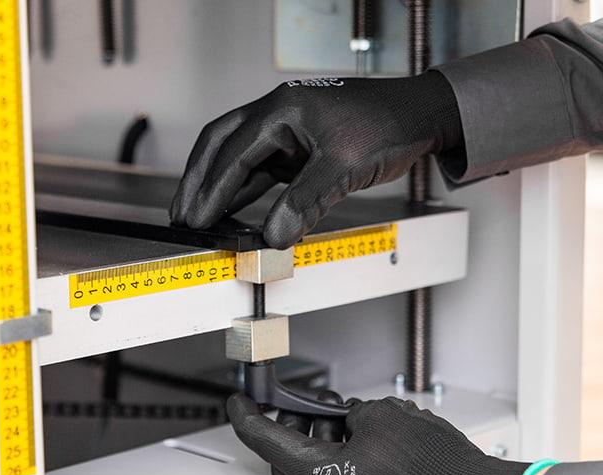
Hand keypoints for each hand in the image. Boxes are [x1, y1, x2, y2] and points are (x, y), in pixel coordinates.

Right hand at [170, 72, 461, 248]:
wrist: (420, 115)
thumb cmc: (388, 124)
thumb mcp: (346, 166)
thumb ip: (307, 201)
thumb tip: (275, 236)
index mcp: (282, 110)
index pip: (235, 153)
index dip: (213, 189)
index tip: (198, 218)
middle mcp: (277, 116)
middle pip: (221, 146)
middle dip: (198, 181)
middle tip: (182, 215)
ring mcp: (286, 131)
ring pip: (238, 159)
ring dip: (219, 188)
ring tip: (201, 218)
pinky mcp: (297, 148)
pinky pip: (261, 170)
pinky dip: (245, 191)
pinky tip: (237, 213)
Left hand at [227, 393, 527, 474]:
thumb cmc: (434, 469)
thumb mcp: (384, 418)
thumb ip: (355, 413)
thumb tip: (353, 418)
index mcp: (318, 474)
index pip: (264, 439)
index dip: (246, 415)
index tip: (238, 402)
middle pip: (286, 457)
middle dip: (290, 426)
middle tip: (299, 405)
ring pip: (313, 470)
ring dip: (321, 439)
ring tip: (345, 418)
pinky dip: (343, 455)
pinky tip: (365, 438)